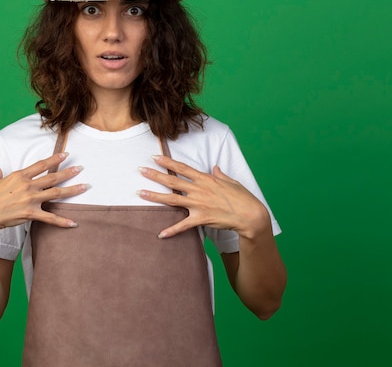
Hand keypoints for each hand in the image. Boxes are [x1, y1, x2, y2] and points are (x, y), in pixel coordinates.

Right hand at [0, 152, 88, 238]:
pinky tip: (73, 223)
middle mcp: (27, 186)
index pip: (40, 165)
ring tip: (85, 187)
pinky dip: (62, 221)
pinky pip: (50, 217)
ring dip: (72, 190)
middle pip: (53, 177)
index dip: (54, 159)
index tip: (65, 154)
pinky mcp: (31, 214)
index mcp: (18, 176)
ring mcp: (30, 199)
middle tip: (81, 168)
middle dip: (69, 172)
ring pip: (56, 193)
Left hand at [138, 156, 270, 239]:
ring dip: (155, 196)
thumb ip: (220, 174)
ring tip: (140, 193)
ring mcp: (199, 204)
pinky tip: (160, 234)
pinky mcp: (201, 219)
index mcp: (206, 179)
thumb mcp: (231, 181)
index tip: (154, 157)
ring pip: (172, 199)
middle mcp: (199, 190)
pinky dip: (172, 230)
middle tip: (140, 170)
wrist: (250, 215)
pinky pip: (183, 225)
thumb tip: (215, 166)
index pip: (183, 168)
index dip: (167, 162)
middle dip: (155, 175)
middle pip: (173, 181)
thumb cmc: (243, 198)